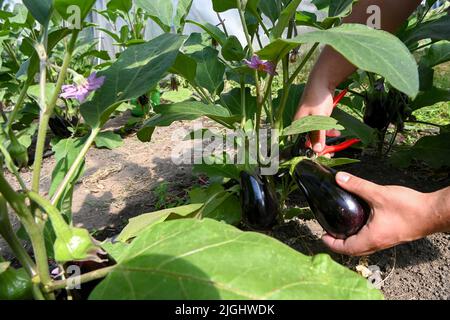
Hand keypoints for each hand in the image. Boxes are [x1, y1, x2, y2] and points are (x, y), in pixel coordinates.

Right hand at [294, 77, 335, 153]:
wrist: (322, 81)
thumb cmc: (316, 98)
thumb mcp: (319, 118)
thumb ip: (318, 135)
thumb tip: (317, 151)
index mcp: (297, 126)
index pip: (301, 144)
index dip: (310, 151)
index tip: (321, 156)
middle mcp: (302, 125)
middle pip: (309, 141)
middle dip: (320, 147)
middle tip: (330, 153)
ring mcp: (310, 122)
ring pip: (316, 136)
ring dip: (326, 138)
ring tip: (336, 138)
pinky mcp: (317, 118)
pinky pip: (321, 129)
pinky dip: (328, 131)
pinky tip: (336, 131)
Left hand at [322, 172, 439, 255]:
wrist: (433, 213)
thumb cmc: (408, 207)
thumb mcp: (378, 194)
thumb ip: (357, 185)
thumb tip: (338, 177)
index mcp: (370, 238)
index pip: (345, 248)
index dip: (331, 243)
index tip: (321, 234)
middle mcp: (377, 244)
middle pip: (352, 250)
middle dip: (338, 242)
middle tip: (329, 230)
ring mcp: (385, 241)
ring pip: (363, 246)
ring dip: (350, 240)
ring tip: (342, 226)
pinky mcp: (392, 236)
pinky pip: (372, 240)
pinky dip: (361, 235)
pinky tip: (361, 220)